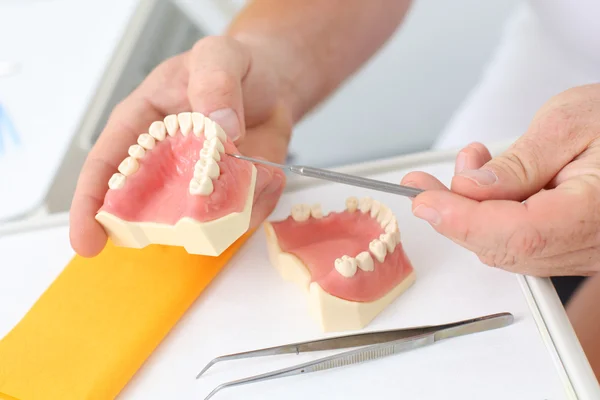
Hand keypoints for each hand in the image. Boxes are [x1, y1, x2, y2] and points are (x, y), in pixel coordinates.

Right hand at [69, 36, 290, 256]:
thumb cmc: (229, 66)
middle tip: (190, 224)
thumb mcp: (217, 55)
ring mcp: (199, 183)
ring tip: (252, 181)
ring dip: (226, 214)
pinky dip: (258, 205)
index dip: (90, 207)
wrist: (271, 80)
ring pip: (199, 220)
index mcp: (141, 127)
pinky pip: (243, 213)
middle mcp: (164, 163)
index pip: (105, 168)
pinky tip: (269, 179)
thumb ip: (214, 81)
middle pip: (147, 208)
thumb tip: (221, 125)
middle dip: (163, 225)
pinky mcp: (235, 193)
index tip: (88, 242)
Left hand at [402, 84, 599, 276]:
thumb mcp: (569, 122)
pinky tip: (484, 186)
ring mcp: (583, 251)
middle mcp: (593, 245)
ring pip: (507, 248)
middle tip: (423, 187)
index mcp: (595, 213)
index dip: (464, 220)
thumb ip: (519, 163)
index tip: (426, 202)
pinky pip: (520, 243)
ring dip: (471, 214)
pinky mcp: (571, 247)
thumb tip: (471, 188)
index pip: (519, 233)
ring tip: (469, 166)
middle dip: (455, 216)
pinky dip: (490, 218)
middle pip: (505, 246)